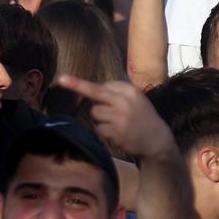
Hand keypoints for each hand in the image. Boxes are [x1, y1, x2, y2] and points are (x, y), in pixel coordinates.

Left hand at [56, 76, 175, 161]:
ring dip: (102, 119)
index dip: (98, 90)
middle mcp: (125, 101)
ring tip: (118, 124)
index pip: (106, 85)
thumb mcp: (137, 100)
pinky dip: (104, 132)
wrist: (157, 139)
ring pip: (95, 113)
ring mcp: (120, 117)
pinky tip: (118, 133)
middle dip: (77, 85)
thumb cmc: (143, 117)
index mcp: (131, 91)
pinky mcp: (116, 132)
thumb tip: (97, 88)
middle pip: (95, 93)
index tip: (68, 79)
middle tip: (61, 79)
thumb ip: (119, 94)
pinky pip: (98, 129)